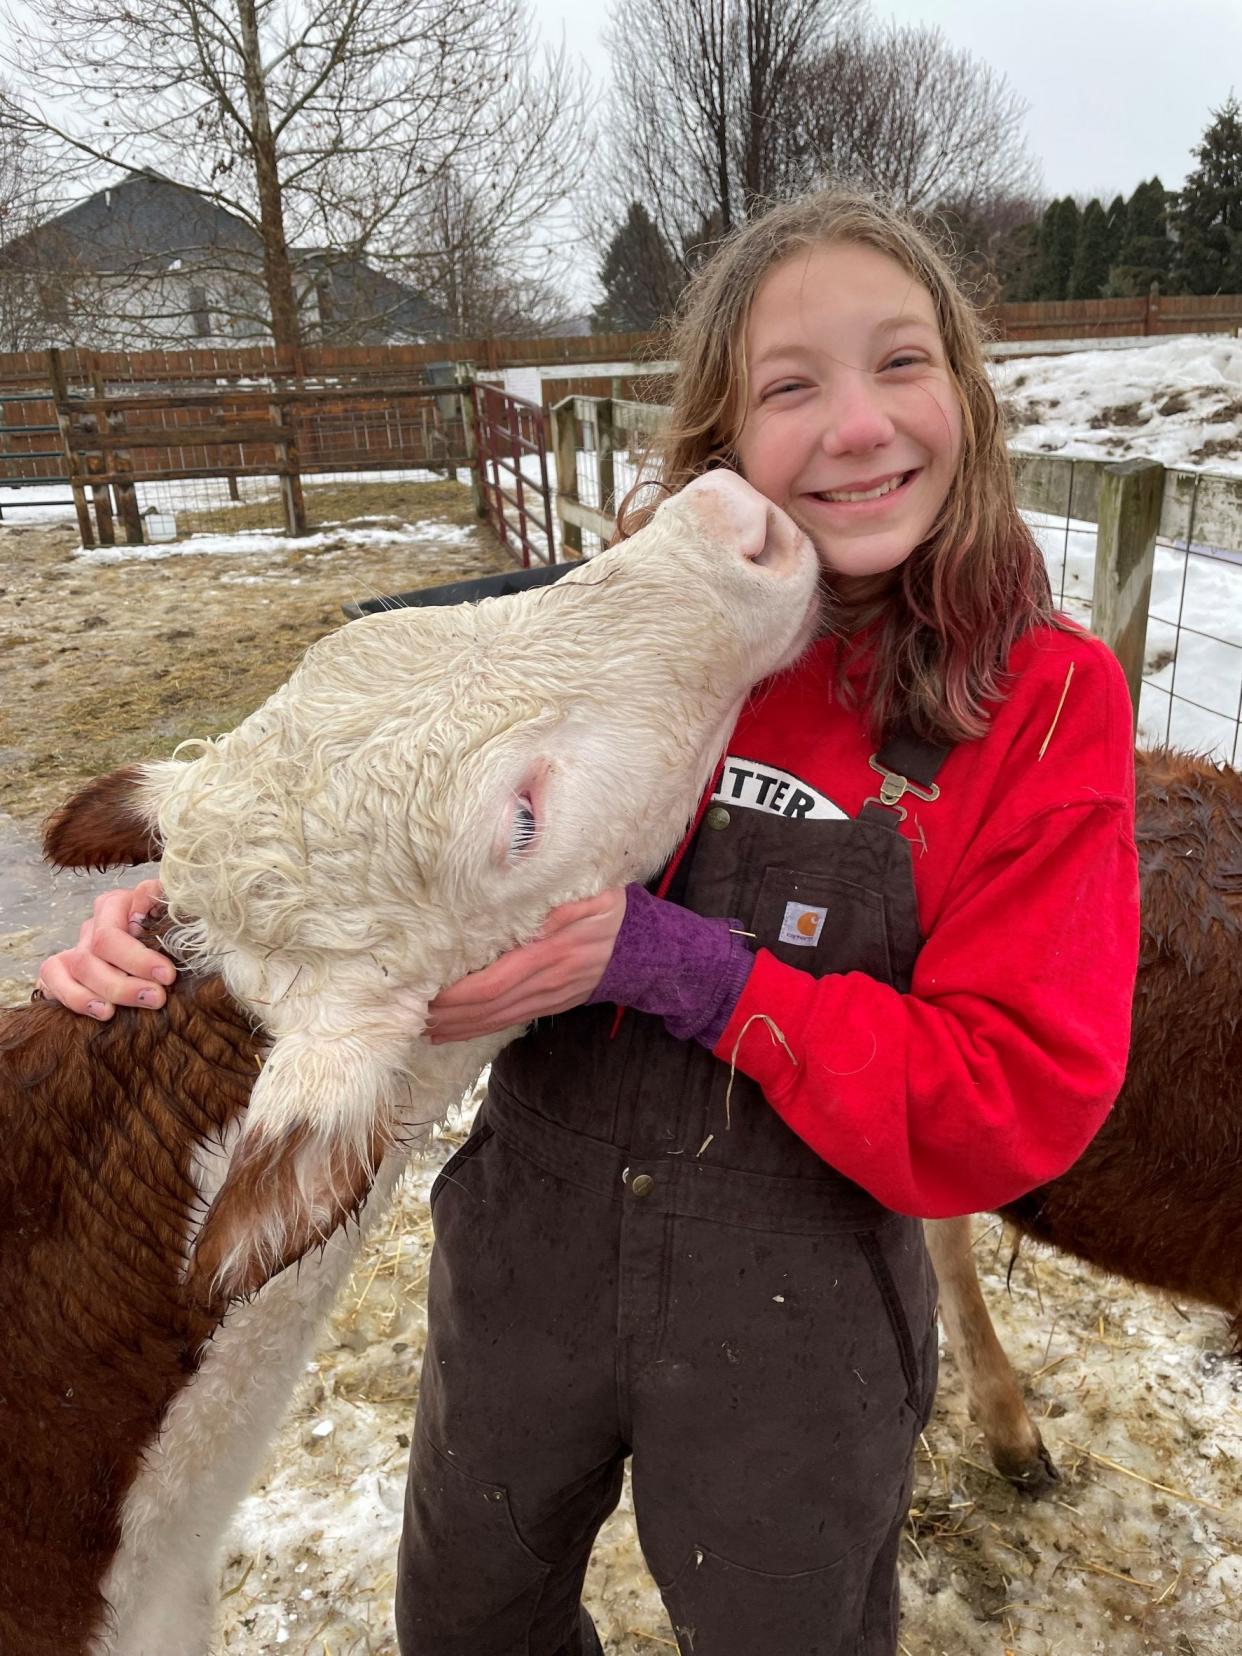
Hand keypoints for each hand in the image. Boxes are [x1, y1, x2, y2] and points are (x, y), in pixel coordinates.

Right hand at [36, 878, 172, 1019]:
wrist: (159, 948)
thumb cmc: (169, 931)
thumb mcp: (170, 913)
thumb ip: (160, 900)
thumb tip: (145, 897)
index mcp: (116, 905)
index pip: (112, 934)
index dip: (138, 958)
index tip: (166, 976)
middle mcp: (93, 926)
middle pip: (93, 955)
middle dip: (124, 983)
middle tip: (155, 998)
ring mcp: (74, 948)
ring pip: (77, 969)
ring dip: (102, 993)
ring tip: (123, 1011)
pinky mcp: (59, 970)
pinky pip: (51, 980)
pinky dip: (74, 998)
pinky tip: (100, 1012)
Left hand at [426, 889, 626, 1043]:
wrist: (643, 948)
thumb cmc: (608, 910)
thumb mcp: (584, 894)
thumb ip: (548, 896)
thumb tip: (505, 893)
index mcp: (551, 951)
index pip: (495, 981)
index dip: (458, 993)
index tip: (427, 991)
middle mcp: (547, 981)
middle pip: (488, 1006)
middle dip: (448, 1014)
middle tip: (410, 1013)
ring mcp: (549, 997)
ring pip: (495, 1019)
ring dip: (457, 1026)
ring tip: (423, 1027)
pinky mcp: (550, 1004)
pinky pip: (508, 1021)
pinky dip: (476, 1028)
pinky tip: (452, 1031)